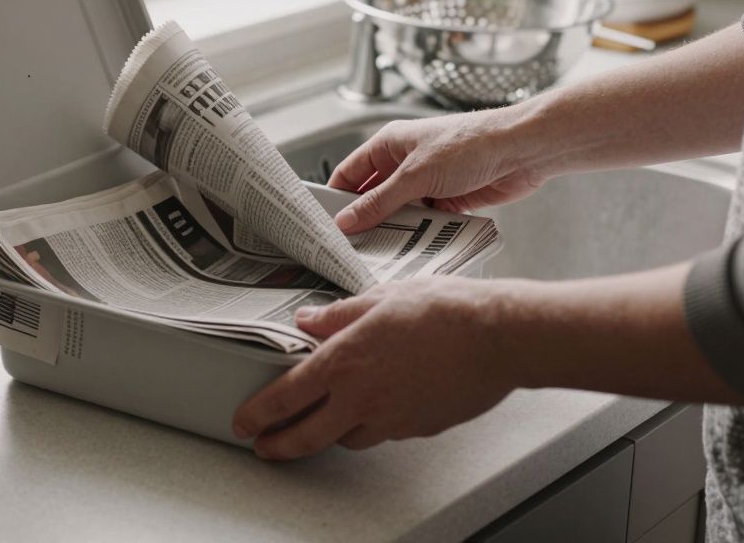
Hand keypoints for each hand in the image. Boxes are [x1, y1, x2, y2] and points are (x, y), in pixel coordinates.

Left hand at [232, 277, 523, 459]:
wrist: (499, 337)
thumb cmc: (446, 311)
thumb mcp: (380, 297)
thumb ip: (338, 313)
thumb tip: (308, 318)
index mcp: (344, 362)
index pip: (285, 396)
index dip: (258, 413)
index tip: (244, 421)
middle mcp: (362, 398)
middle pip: (306, 436)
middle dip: (278, 445)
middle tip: (264, 447)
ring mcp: (391, 418)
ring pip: (346, 439)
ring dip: (328, 435)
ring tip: (320, 425)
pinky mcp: (417, 428)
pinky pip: (383, 433)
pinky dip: (369, 426)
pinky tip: (374, 410)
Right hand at [330, 109, 546, 233]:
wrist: (522, 151)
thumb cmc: (471, 143)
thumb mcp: (415, 176)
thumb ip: (379, 201)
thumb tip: (348, 219)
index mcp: (390, 144)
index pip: (350, 172)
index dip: (336, 196)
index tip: (327, 223)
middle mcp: (406, 162)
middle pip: (374, 196)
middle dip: (366, 218)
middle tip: (353, 244)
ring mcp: (427, 181)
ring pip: (400, 211)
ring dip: (395, 228)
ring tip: (382, 251)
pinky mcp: (448, 198)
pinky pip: (425, 221)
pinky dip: (420, 233)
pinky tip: (415, 248)